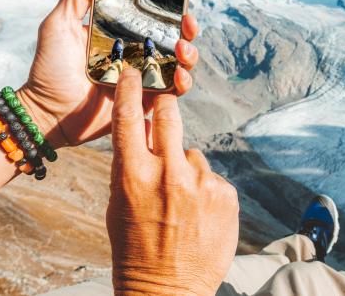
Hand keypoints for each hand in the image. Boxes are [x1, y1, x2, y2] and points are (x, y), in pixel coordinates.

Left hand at [16, 0, 200, 145]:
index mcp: (120, 35)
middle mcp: (136, 55)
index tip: (180, 0)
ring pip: (180, 65)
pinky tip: (178, 77)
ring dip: (189, 56)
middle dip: (188, 31)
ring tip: (182, 52)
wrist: (47, 113)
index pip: (152, 18)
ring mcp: (143, 79)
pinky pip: (172, 94)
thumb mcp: (59, 26)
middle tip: (187, 25)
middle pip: (174, 40)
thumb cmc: (49, 69)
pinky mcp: (145, 103)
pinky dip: (181, 84)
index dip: (171, 9)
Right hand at [106, 68, 238, 295]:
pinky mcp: (226, 195)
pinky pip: (212, 178)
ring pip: (193, 154)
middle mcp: (169, 174)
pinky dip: (205, 190)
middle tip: (164, 105)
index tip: (133, 71)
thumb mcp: (118, 204)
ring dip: (186, 168)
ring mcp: (201, 184)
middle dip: (166, 107)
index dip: (131, 89)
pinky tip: (198, 215)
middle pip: (170, 117)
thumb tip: (142, 130)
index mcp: (133, 176)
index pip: (130, 118)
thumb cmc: (134, 248)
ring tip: (180, 203)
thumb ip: (130, 165)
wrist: (167, 290)